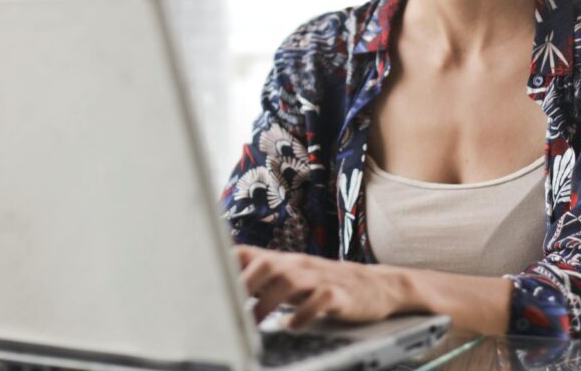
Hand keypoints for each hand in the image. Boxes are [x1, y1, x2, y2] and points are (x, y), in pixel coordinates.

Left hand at [235, 244, 406, 329]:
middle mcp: (299, 265)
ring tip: (255, 323)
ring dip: (268, 302)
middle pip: (267, 263)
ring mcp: (320, 278)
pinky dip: (304, 314)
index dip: (225, 265)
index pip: (249, 253)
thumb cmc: (324, 284)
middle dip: (245, 284)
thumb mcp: (292, 278)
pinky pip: (321, 300)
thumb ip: (262, 281)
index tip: (205, 282)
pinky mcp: (340, 295)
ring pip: (290, 280)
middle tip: (229, 307)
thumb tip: (223, 289)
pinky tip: (292, 326)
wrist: (375, 285)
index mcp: (283, 262)